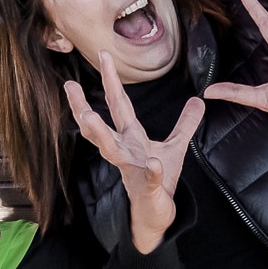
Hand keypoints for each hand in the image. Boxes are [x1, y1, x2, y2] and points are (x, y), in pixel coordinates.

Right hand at [65, 50, 203, 254]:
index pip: (119, 104)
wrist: (156, 214)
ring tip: (88, 118)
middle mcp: (125, 151)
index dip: (111, 79)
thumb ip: (184, 124)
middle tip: (69, 87)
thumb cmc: (160, 180)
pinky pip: (149, 178)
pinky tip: (151, 163)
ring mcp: (132, 169)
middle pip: (102, 125)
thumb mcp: (174, 147)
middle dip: (84, 106)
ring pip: (112, 151)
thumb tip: (198, 100)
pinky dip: (151, 170)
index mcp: (131, 137)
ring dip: (100, 134)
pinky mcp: (147, 188)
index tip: (103, 54)